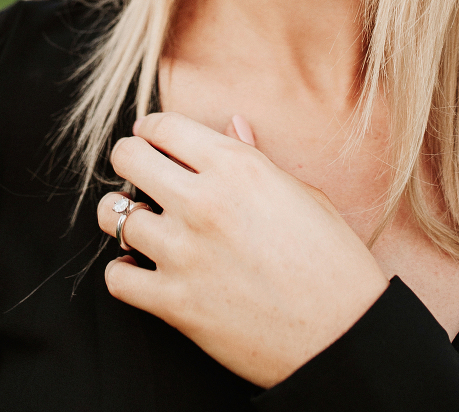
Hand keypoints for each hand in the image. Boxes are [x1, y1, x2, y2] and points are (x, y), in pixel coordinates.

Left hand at [97, 112, 388, 387]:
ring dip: (121, 215)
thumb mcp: (302, 193)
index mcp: (237, 166)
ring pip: (113, 216)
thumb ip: (255, 157)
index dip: (151, 128)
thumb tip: (232, 126)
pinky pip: (117, 278)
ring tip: (136, 220)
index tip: (149, 138)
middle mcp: (203, 201)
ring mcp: (183, 253)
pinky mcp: (174, 303)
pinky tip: (140, 268)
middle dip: (129, 160)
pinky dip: (123, 272)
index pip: (164, 126)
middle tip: (138, 173)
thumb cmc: (332, 260)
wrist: (344, 333)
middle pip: (127, 158)